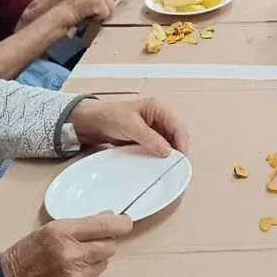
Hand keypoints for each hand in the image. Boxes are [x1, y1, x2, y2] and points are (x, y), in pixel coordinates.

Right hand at [2, 212, 131, 276]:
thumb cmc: (25, 256)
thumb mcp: (49, 231)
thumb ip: (80, 225)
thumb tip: (109, 217)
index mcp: (62, 232)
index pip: (105, 225)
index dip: (121, 224)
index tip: (125, 222)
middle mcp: (72, 253)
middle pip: (109, 246)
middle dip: (103, 243)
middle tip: (88, 245)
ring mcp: (75, 276)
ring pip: (103, 264)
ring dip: (94, 261)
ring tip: (72, 262)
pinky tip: (69, 276)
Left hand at [68, 96, 188, 154]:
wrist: (95, 123)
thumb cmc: (110, 116)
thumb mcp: (130, 125)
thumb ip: (149, 137)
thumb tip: (166, 150)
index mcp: (159, 108)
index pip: (178, 127)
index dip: (182, 143)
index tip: (181, 158)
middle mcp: (160, 118)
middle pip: (177, 136)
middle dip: (178, 150)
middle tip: (176, 165)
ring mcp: (155, 129)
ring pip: (170, 144)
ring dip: (169, 155)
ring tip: (168, 167)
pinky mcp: (149, 139)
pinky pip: (159, 149)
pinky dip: (160, 157)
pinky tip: (157, 164)